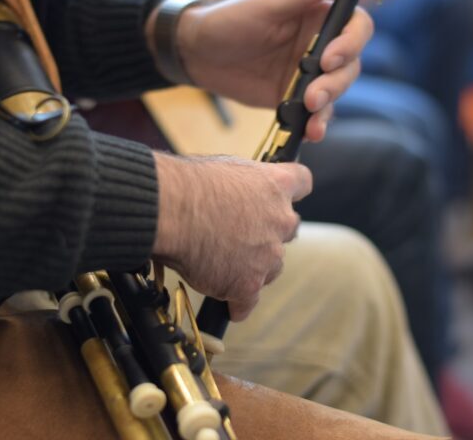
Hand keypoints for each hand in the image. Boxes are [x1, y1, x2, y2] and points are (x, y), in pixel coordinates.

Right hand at [151, 152, 311, 320]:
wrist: (170, 211)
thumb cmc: (187, 184)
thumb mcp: (224, 168)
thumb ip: (243, 186)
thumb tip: (237, 194)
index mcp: (276, 184)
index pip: (302, 182)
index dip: (291, 193)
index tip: (280, 198)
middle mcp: (281, 219)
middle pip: (288, 230)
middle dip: (269, 234)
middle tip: (241, 236)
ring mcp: (268, 255)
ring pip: (272, 267)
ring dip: (255, 268)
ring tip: (222, 265)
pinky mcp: (248, 284)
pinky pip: (248, 302)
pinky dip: (238, 303)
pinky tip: (227, 303)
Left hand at [177, 0, 373, 141]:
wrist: (197, 55)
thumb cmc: (228, 20)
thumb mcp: (265, 4)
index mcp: (318, 16)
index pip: (356, 26)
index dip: (352, 43)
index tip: (330, 58)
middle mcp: (320, 44)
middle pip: (351, 64)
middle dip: (337, 81)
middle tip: (312, 94)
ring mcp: (309, 73)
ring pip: (337, 90)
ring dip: (329, 103)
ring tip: (309, 111)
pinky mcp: (295, 98)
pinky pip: (316, 112)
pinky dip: (318, 123)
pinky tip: (311, 132)